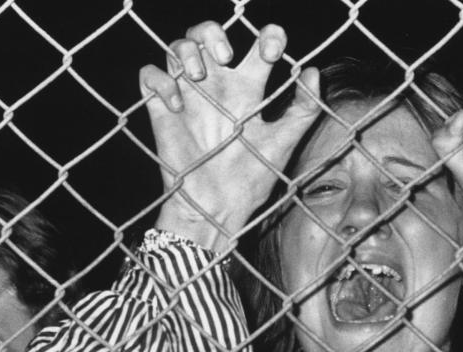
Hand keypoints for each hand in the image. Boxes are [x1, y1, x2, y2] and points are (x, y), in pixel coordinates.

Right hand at [140, 21, 321, 252]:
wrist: (217, 209)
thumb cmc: (251, 181)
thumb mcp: (283, 144)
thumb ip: (303, 110)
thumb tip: (312, 71)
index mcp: (248, 90)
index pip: (256, 46)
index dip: (267, 36)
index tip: (272, 52)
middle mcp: (217, 87)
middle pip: (207, 34)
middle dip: (213, 31)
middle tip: (227, 55)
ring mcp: (188, 96)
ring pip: (177, 46)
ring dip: (187, 50)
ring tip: (200, 76)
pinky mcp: (161, 111)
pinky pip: (149, 75)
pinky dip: (160, 81)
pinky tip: (178, 106)